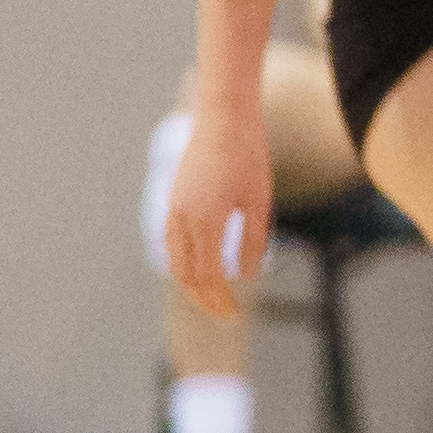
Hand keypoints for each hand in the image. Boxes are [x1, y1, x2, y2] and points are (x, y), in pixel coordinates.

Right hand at [159, 102, 274, 323]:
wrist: (224, 117)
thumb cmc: (249, 155)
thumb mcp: (258, 201)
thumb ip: (253, 241)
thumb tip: (245, 277)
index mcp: (205, 221)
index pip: (208, 276)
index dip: (221, 300)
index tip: (236, 314)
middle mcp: (182, 219)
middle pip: (187, 275)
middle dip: (205, 298)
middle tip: (227, 314)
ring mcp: (174, 210)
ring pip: (176, 261)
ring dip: (192, 284)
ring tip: (214, 298)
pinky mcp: (174, 202)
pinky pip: (173, 244)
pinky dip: (184, 263)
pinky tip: (201, 270)